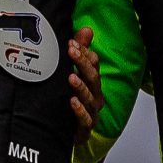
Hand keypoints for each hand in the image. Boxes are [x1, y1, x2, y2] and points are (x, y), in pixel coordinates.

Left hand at [67, 27, 99, 144]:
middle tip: (72, 52)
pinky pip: (85, 119)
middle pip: (94, 78)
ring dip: (81, 87)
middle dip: (83, 64)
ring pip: (90, 98)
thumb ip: (80, 51)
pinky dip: (80, 111)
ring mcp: (91, 112)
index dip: (84, 53)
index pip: (94, 64)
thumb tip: (86, 29)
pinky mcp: (84, 128)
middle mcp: (95, 96)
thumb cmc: (72, 101)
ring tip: (71, 77)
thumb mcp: (74, 73)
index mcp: (93, 82)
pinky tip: (72, 102)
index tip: (71, 43)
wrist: (67, 133)